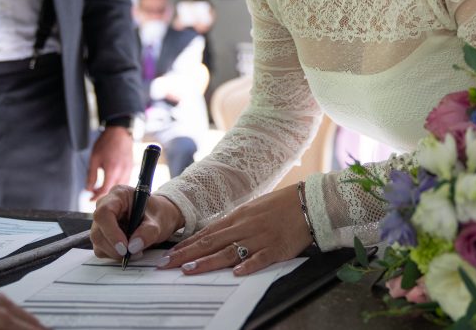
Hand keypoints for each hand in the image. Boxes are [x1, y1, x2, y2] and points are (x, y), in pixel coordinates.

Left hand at [86, 127, 133, 200]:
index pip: (105, 190)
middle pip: (113, 190)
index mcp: (112, 170)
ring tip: (101, 188)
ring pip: (120, 187)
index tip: (90, 199)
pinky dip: (118, 184)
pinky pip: (125, 181)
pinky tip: (111, 181)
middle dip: (102, 194)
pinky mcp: (131, 168)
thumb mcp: (94, 159)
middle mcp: (122, 172)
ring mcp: (128, 170)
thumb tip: (88, 189)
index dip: (96, 197)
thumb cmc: (107, 143)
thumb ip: (91, 176)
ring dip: (111, 190)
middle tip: (93, 193)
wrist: (119, 132)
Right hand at [91, 188, 183, 258]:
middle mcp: (106, 206)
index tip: (124, 247)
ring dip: (114, 252)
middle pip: (98, 231)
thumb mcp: (159, 221)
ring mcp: (102, 221)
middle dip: (113, 247)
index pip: (104, 213)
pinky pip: (101, 249)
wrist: (159, 217)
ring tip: (135, 252)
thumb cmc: (158, 213)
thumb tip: (133, 246)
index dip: (111, 232)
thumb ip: (148, 232)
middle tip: (132, 254)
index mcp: (119, 195)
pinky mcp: (102, 234)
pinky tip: (129, 251)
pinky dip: (114, 254)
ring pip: (98, 242)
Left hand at [159, 185, 311, 276]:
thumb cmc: (279, 206)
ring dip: (208, 261)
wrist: (308, 203)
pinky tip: (236, 273)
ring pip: (230, 251)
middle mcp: (245, 227)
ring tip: (190, 269)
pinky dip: (248, 265)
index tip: (169, 254)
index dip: (186, 244)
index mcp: (238, 217)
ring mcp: (260, 238)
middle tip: (167, 265)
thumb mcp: (251, 209)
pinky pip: (260, 258)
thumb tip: (211, 235)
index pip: (207, 233)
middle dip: (187, 254)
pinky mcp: (277, 248)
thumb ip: (232, 223)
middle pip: (211, 243)